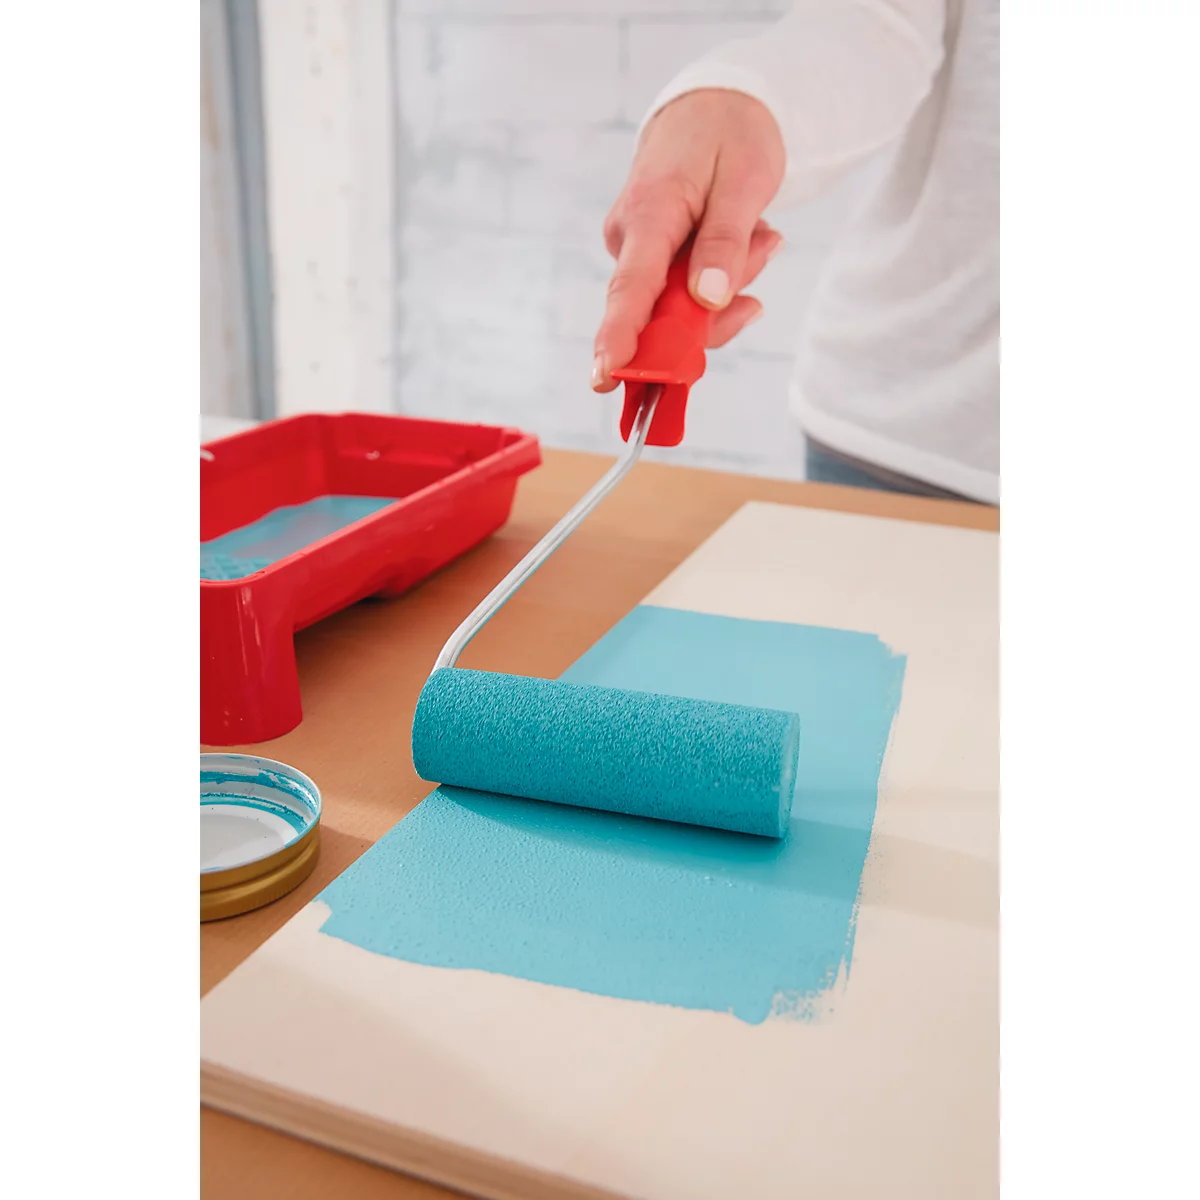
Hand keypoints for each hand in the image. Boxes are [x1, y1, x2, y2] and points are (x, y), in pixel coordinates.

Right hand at [592, 88, 785, 391]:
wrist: (714, 104)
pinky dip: (720, 278)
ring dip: (728, 282)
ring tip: (759, 232)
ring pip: (681, 307)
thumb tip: (706, 301)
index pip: (631, 289)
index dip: (620, 338)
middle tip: (767, 242)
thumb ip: (724, 243)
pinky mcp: (648, 260)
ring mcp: (636, 252)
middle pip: (662, 312)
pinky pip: (685, 295)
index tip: (607, 377)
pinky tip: (744, 240)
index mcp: (650, 213)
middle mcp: (630, 238)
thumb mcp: (745, 181)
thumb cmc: (730, 134)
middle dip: (718, 305)